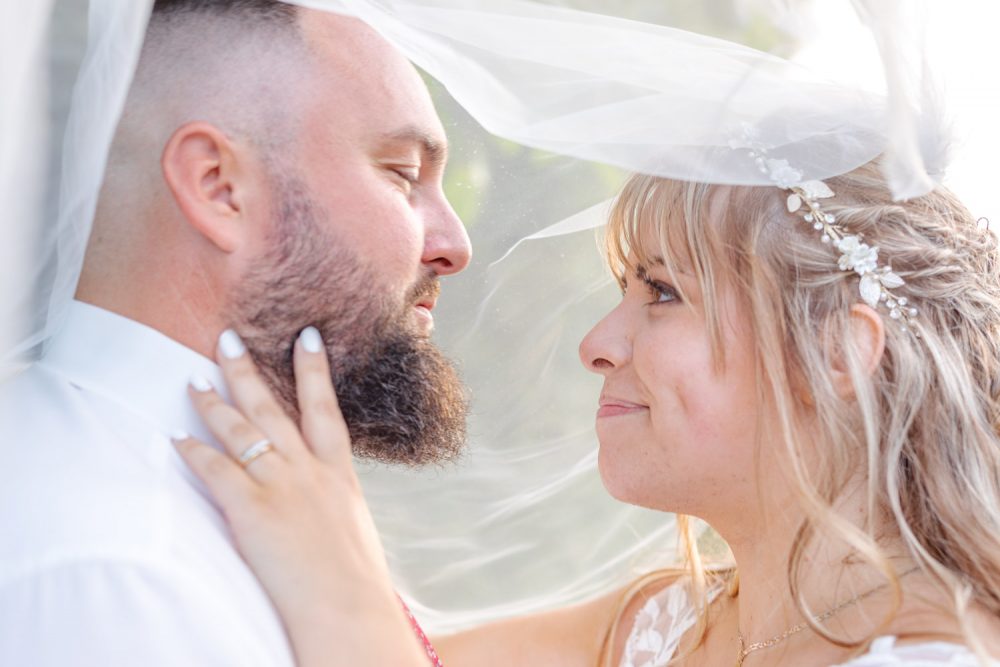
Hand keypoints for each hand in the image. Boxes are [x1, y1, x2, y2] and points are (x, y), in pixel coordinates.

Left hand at [172, 327, 424, 666]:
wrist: (347, 607)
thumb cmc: (354, 578)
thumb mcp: (351, 525)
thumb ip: (332, 502)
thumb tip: (321, 500)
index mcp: (338, 473)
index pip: (325, 407)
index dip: (314, 369)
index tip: (305, 336)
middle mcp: (308, 469)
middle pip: (272, 407)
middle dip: (248, 370)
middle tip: (227, 338)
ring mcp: (280, 485)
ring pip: (240, 430)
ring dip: (213, 401)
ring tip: (193, 378)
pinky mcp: (251, 509)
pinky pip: (215, 470)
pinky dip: (193, 451)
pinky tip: (176, 438)